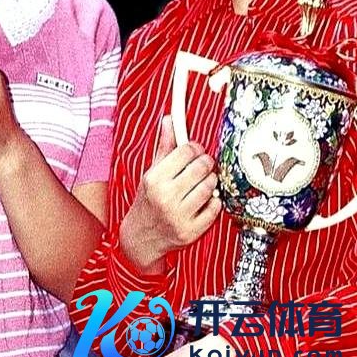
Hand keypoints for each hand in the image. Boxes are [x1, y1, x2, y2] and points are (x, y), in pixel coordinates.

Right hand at [119, 115, 220, 271]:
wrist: (142, 237)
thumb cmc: (148, 200)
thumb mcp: (151, 172)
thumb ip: (164, 146)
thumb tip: (169, 119)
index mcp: (155, 179)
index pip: (185, 151)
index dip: (194, 147)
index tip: (196, 149)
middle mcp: (166, 197)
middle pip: (200, 168)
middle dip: (206, 162)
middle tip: (204, 163)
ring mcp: (179, 216)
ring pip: (209, 187)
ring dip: (211, 181)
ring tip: (204, 180)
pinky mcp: (191, 231)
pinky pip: (214, 208)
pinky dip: (214, 201)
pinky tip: (206, 199)